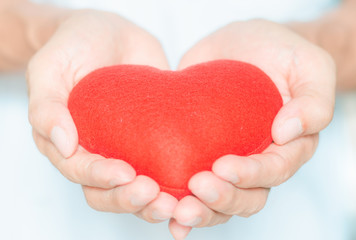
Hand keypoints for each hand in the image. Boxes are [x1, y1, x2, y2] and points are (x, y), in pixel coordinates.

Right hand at [27, 9, 176, 222]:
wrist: (110, 31)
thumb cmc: (74, 46)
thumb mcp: (49, 68)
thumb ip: (46, 106)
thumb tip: (62, 144)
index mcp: (68, 142)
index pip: (81, 172)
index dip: (101, 178)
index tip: (126, 174)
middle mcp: (98, 151)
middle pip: (109, 192)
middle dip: (130, 199)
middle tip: (154, 194)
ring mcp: (128, 147)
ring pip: (138, 188)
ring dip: (155, 202)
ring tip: (176, 202)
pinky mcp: (154, 137)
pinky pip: (165, 165)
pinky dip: (177, 181)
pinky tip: (196, 183)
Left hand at [169, 20, 335, 238]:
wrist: (242, 43)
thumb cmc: (280, 53)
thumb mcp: (309, 67)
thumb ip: (313, 102)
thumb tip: (288, 133)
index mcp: (288, 146)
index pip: (274, 171)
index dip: (250, 175)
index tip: (223, 167)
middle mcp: (258, 159)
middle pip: (246, 196)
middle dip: (223, 198)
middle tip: (197, 186)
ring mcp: (227, 158)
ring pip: (219, 200)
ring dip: (200, 210)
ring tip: (176, 208)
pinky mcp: (199, 151)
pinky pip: (192, 185)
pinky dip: (180, 203)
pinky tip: (166, 214)